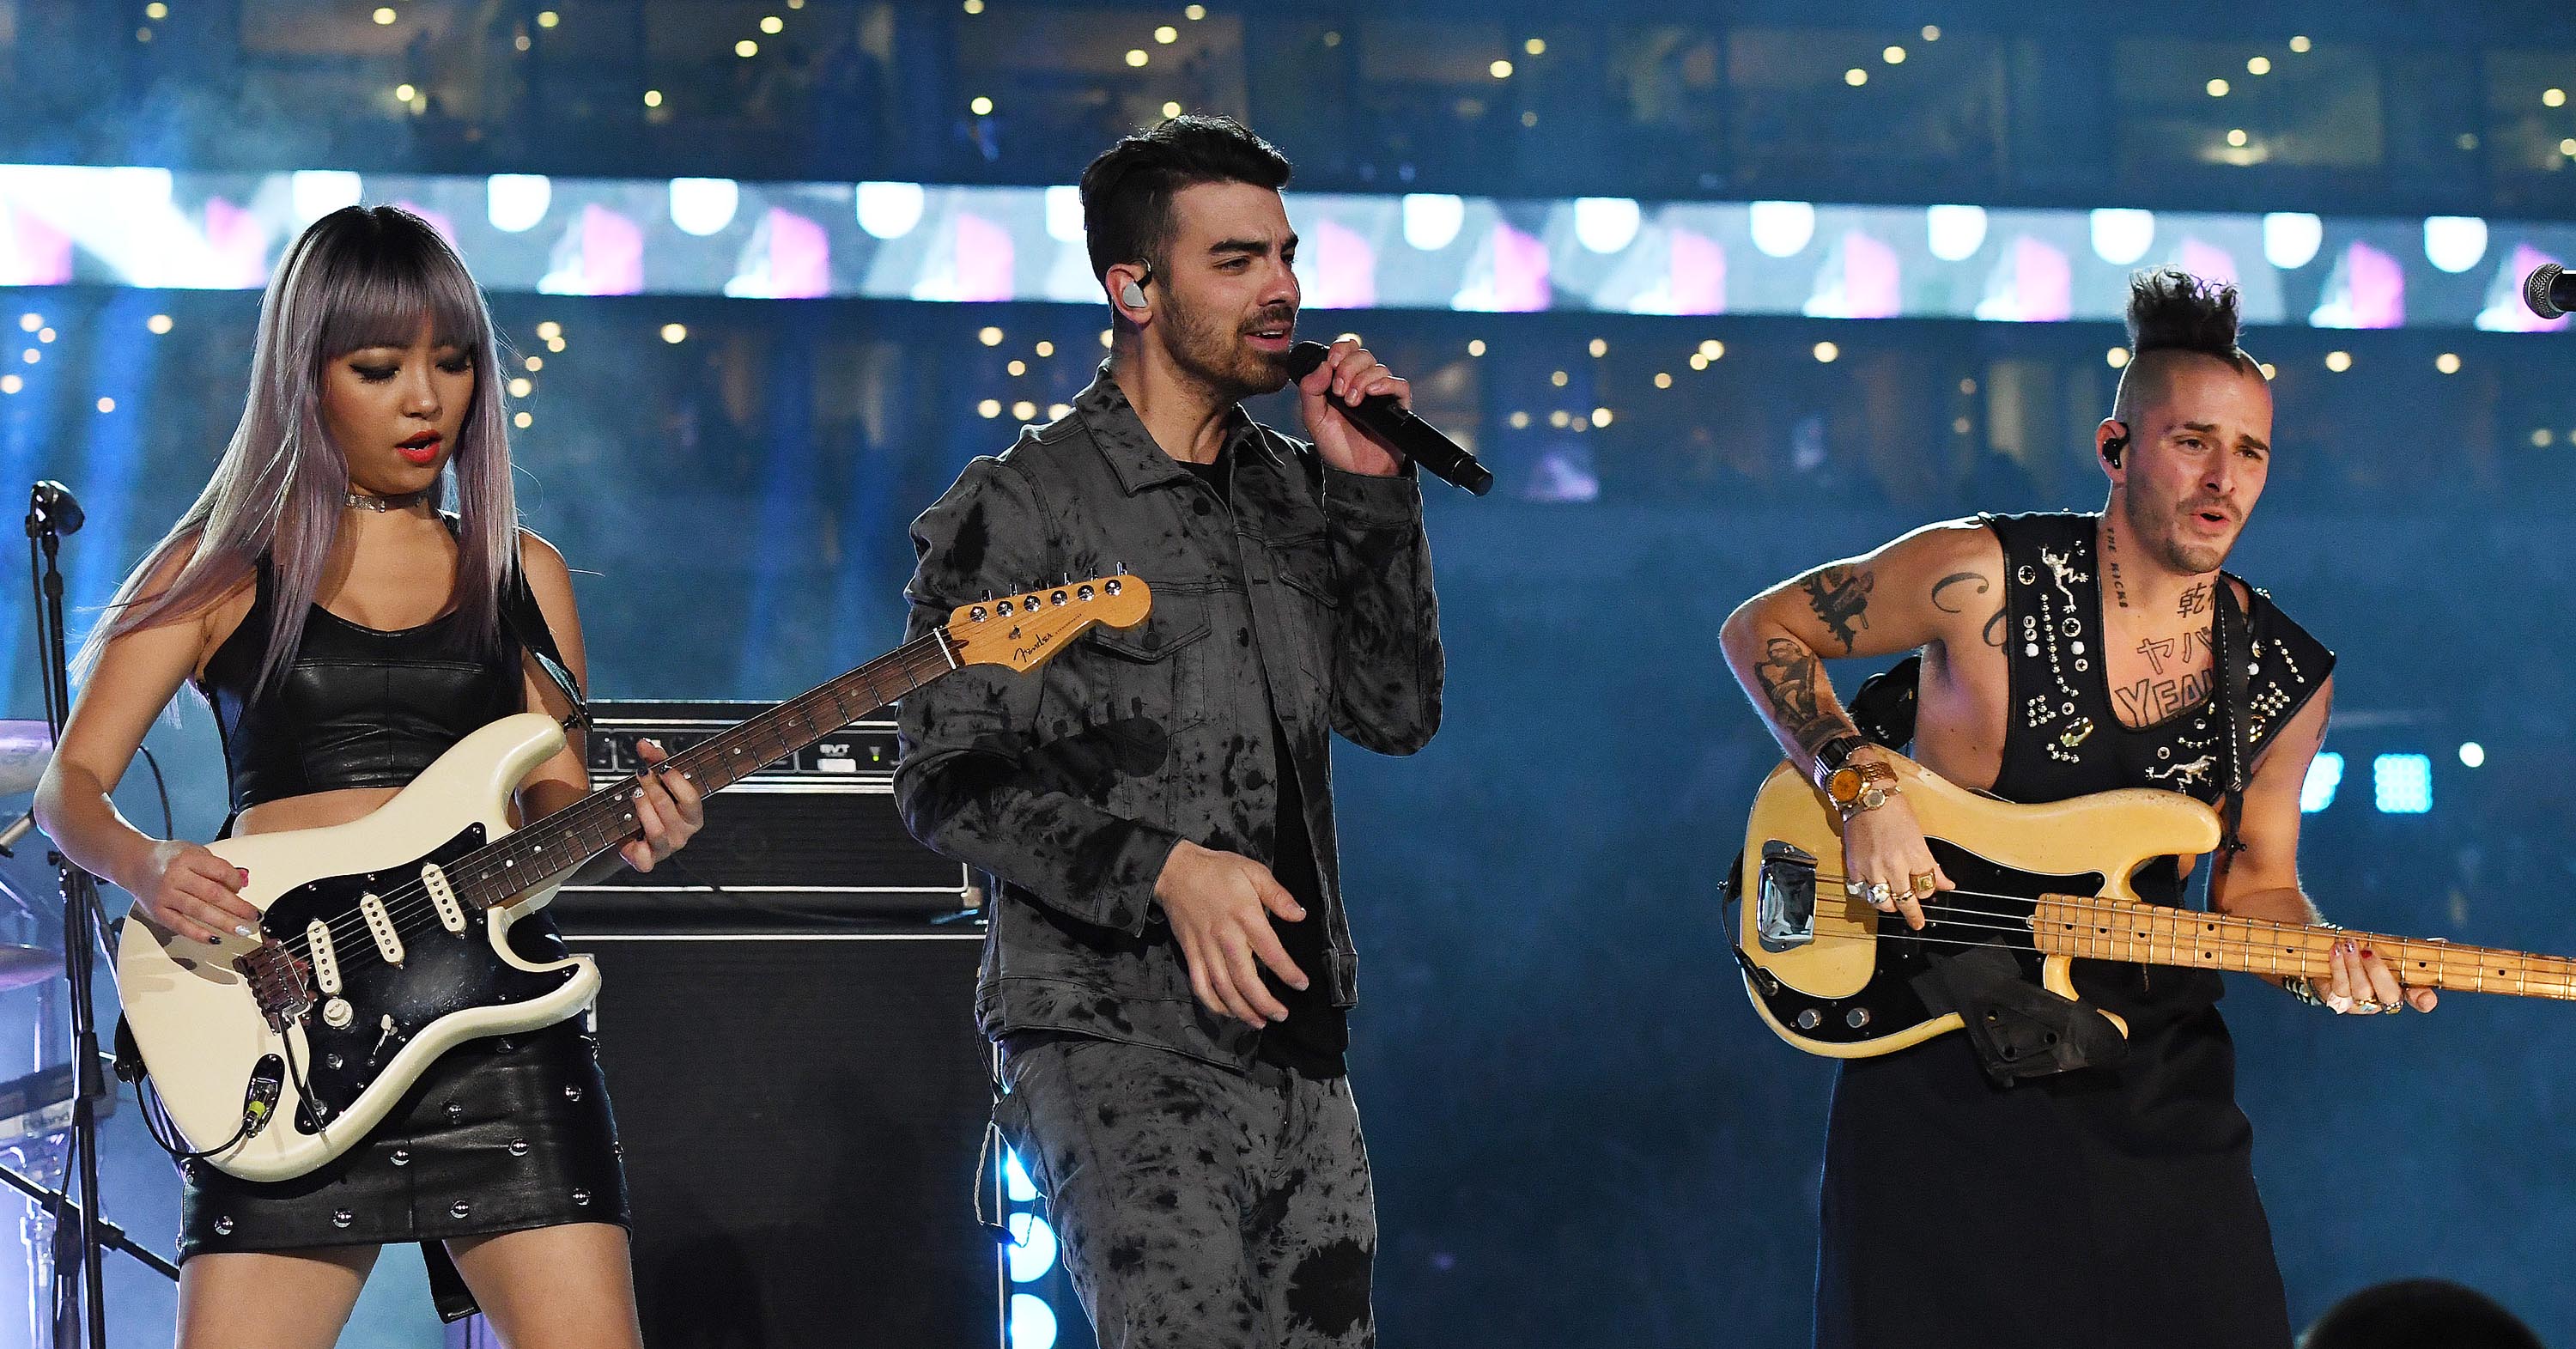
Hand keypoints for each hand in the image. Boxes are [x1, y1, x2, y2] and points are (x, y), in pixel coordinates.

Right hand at [127, 839, 260, 945]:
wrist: (134, 863)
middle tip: (254, 916)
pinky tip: (214, 939)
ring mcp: (166, 895)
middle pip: (212, 893)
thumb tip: (242, 882)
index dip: (235, 881)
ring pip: (199, 911)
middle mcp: (175, 876)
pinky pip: (180, 925)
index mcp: (187, 858)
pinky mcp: (158, 912)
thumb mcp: (194, 852)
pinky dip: (198, 934)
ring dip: (223, 922)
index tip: (243, 889)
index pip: (219, 870)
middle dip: (237, 907)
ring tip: (241, 930)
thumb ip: (216, 866)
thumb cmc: (169, 858)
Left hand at [619, 737, 705, 872]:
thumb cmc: (650, 806)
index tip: (662, 769)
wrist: (632, 836)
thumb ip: (654, 762)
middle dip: (652, 789)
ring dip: (642, 809)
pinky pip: (644, 858)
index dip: (676, 782)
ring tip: (633, 796)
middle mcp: (683, 834)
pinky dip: (635, 847)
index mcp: (693, 816)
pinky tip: (629, 832)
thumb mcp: (657, 783)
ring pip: (656, 830)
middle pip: (668, 809)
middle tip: (641, 776)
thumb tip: (644, 744)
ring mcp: (666, 849)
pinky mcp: (648, 862)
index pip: (691, 798)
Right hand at [1153, 839, 1309, 1028]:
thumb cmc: (1219, 871)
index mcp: (1245, 916)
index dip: (1287, 972)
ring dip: (1242, 1009)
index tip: (1301, 985)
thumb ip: (1278, 895)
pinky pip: (1200, 984)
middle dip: (1264, 1003)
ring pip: (1223, 988)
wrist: (1176, 871)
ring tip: (1259, 1022)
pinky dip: (1213, 1003)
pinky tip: (1227, 1013)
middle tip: (1281, 1015)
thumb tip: (1300, 916)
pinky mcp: (1190, 954)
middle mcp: (1225, 937)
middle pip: (1245, 979)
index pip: (1270, 951)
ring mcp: (1205, 948)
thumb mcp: (1253, 872)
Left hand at [1295, 337, 1407, 477]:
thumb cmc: (1336, 446)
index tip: (1332, 363)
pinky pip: (1399, 384)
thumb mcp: (1313, 418)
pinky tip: (1372, 394)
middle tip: (1339, 391)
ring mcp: (1381, 394)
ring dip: (1362, 380)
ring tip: (1352, 403)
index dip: (1341, 349)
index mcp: (1342, 380)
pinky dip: (1385, 384)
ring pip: (1379, 368)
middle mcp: (1363, 383)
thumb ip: (1310, 390)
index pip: (1347, 348)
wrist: (1356, 472)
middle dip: (1349, 368)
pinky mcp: (1398, 406)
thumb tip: (1324, 365)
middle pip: (1363, 354)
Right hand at [1838, 771, 1952, 931]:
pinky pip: (1863, 892)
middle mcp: (1895, 866)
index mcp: (1915, 856)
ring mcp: (1873, 869)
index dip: (1928, 890)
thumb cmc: (1895, 809)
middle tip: (1917, 923)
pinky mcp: (1855, 868)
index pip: (1926, 888)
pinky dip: (1870, 894)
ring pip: (1883, 902)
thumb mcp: (1919, 835)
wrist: (1865, 795)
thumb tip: (1946, 884)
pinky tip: (1874, 891)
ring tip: (1894, 905)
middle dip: (1914, 915)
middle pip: (1907, 902)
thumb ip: (1931, 863)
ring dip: (1891, 906)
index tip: (1927, 889)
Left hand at [2315, 937, 2437, 1014]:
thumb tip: (2441, 943)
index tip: (2426, 999)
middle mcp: (2383, 1001)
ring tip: (2348, 944)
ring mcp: (2361, 1004)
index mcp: (2403, 988)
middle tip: (2369, 951)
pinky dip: (2338, 967)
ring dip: (2354, 966)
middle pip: (2389, 996)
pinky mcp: (2338, 1001)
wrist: (2330, 955)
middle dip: (2379, 972)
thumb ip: (2412, 948)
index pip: (2421, 999)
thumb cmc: (2366, 954)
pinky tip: (2336, 950)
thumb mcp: (2388, 949)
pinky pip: (2340, 988)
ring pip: (2362, 991)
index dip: (2424, 999)